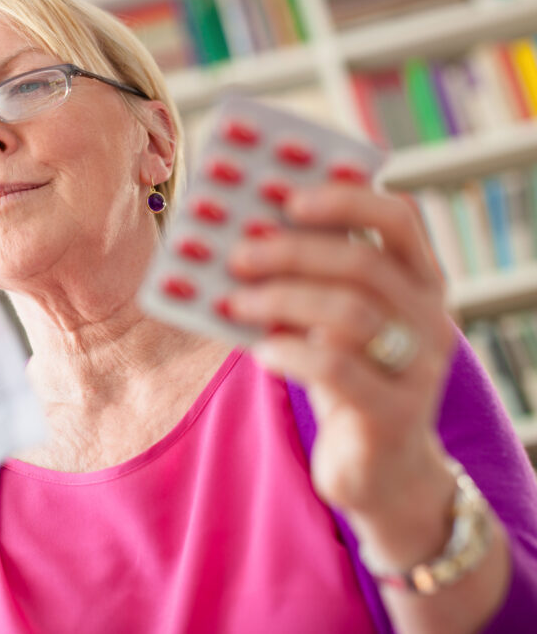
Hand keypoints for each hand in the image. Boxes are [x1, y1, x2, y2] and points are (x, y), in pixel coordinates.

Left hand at [225, 182, 458, 563]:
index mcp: (419, 281)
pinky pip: (337, 368)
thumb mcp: (332, 324)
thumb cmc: (347, 379)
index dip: (346, 198)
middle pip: (363, 264)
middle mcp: (430, 317)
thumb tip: (240, 237)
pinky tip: (258, 351)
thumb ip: (307, 283)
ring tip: (234, 300)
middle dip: (293, 251)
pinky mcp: (393, 413)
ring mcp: (417, 367)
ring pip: (349, 313)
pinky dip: (290, 351)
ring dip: (282, 300)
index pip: (400, 219)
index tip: (288, 193)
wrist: (381, 471)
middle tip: (237, 252)